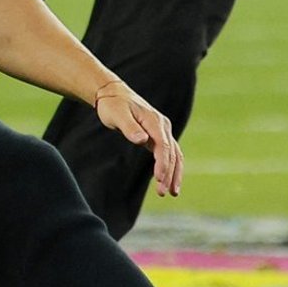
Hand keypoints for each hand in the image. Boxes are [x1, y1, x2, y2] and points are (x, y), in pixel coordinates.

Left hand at [95, 77, 180, 197]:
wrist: (113, 93)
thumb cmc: (113, 105)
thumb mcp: (117, 115)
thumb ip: (129, 128)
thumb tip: (142, 140)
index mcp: (154, 121)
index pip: (163, 145)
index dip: (163, 163)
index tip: (159, 179)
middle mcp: (162, 126)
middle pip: (172, 153)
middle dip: (170, 173)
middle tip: (163, 192)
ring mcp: (162, 130)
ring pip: (174, 155)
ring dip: (174, 173)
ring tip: (171, 193)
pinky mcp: (158, 135)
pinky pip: (169, 153)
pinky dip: (170, 167)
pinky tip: (167, 180)